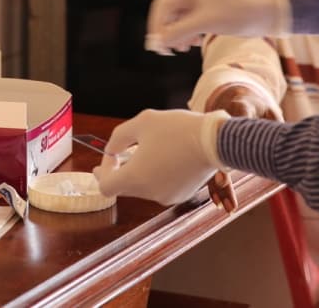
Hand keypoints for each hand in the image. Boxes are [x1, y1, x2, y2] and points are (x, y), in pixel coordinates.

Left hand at [93, 109, 227, 205]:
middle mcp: (149, 193)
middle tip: (122, 152)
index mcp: (134, 178)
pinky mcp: (181, 194)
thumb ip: (119, 137)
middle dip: (121, 169)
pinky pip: (160, 186)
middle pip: (124, 187)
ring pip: (143, 186)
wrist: (215, 140)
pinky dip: (157, 174)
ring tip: (150, 149)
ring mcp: (166, 196)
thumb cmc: (177, 129)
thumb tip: (111, 150)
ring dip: (140, 171)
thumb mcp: (141, 122)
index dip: (103, 171)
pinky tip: (166, 156)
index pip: (106, 186)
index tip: (110, 157)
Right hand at [146, 0, 291, 52]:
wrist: (269, 14)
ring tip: (185, 48)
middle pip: (170, 12)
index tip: (156, 47)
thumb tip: (156, 42)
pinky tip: (196, 42)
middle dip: (169, 32)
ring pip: (181, 18)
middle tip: (171, 52)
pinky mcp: (212, 7)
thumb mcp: (205, 24)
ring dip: (179, 34)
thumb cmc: (239, 14)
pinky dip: (190, 32)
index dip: (156, 26)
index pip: (163, 5)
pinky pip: (192, 20)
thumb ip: (178, 32)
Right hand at [203, 85, 282, 212]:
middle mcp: (219, 122)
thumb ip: (276, 124)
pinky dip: (215, 182)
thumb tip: (292, 143)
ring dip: (217, 185)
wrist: (234, 94)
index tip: (229, 162)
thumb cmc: (257, 105)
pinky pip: (209, 165)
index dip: (228, 142)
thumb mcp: (269, 111)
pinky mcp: (209, 144)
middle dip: (220, 173)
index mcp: (237, 108)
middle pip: (216, 150)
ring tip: (224, 206)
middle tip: (225, 189)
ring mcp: (211, 134)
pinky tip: (217, 200)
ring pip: (210, 162)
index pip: (232, 128)